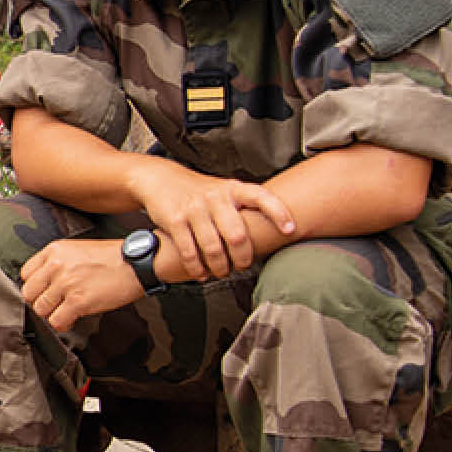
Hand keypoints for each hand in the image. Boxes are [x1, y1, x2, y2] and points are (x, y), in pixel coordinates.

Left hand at [21, 238, 143, 332]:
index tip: (44, 291)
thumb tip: (43, 282)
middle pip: (29, 293)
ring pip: (41, 309)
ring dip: (52, 314)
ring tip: (64, 311)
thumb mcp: (76, 249)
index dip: (35, 286)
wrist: (136, 263)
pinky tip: (71, 319)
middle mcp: (56, 266)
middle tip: (54, 304)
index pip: (26, 274)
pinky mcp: (78, 301)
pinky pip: (56, 321)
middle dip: (40, 301)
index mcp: (54, 250)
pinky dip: (62, 324)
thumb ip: (56, 262)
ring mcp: (66, 284)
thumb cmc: (111, 257)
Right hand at [123, 157, 294, 279]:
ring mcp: (194, 209)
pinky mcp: (174, 221)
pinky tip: (201, 273)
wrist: (161, 179)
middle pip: (237, 235)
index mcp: (233, 189)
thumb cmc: (201, 190)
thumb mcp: (225, 189)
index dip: (278, 213)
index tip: (289, 230)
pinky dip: (197, 267)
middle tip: (243, 266)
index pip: (261, 197)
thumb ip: (246, 207)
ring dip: (220, 267)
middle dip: (243, 258)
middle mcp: (215, 197)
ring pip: (213, 248)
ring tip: (222, 272)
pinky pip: (189, 251)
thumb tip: (275, 233)